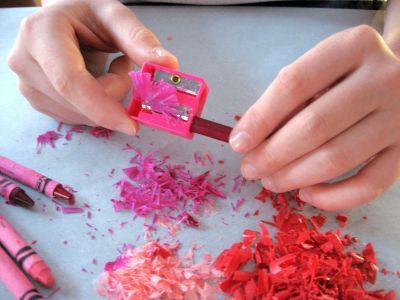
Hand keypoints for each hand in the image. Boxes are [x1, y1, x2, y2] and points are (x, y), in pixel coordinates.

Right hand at [8, 0, 177, 134]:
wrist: (64, 20)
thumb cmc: (86, 15)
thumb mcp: (114, 17)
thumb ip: (139, 39)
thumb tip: (168, 64)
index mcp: (41, 34)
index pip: (70, 82)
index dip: (103, 108)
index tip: (132, 124)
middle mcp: (26, 61)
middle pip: (78, 102)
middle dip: (113, 96)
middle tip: (124, 67)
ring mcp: (27, 84)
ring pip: (79, 115)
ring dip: (106, 101)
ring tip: (108, 68)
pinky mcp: (37, 99)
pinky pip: (76, 118)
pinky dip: (96, 107)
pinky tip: (96, 81)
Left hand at [230, 25, 399, 209]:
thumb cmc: (346, 75)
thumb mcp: (318, 70)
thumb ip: (286, 99)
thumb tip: (248, 140)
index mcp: (353, 47)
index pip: (295, 84)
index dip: (260, 118)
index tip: (239, 143)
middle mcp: (384, 78)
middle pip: (314, 126)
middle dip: (272, 155)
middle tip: (250, 169)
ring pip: (337, 158)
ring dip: (294, 177)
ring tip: (270, 181)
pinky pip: (371, 184)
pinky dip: (334, 197)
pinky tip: (307, 194)